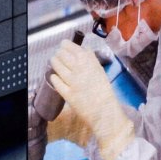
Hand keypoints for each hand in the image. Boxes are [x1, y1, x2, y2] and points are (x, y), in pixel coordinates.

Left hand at [48, 41, 133, 159]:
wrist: (106, 113)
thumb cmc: (105, 93)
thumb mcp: (101, 72)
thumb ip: (92, 60)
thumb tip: (84, 50)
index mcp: (91, 63)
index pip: (71, 46)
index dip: (65, 45)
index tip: (64, 46)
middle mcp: (81, 70)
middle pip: (61, 54)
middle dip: (59, 54)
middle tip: (59, 56)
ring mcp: (73, 81)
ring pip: (56, 65)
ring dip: (54, 63)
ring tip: (56, 64)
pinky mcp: (67, 93)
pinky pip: (55, 81)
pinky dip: (55, 78)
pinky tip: (57, 78)